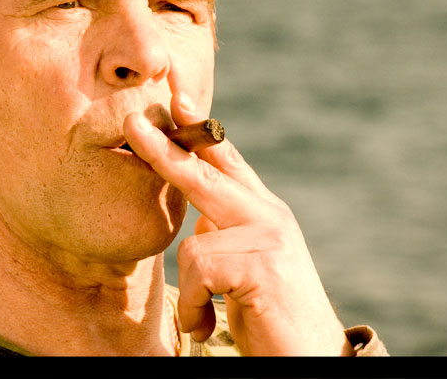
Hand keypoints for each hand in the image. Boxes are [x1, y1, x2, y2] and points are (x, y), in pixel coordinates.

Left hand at [123, 93, 353, 355]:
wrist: (313, 360)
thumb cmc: (273, 318)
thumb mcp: (244, 267)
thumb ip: (226, 234)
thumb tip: (199, 219)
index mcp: (262, 211)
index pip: (225, 158)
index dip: (198, 125)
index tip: (175, 93)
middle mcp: (269, 214)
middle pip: (206, 171)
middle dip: (164, 148)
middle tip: (132, 120)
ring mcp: (270, 236)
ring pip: (195, 241)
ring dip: (191, 290)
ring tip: (204, 318)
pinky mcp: (263, 263)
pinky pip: (198, 272)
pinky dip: (195, 306)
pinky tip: (210, 325)